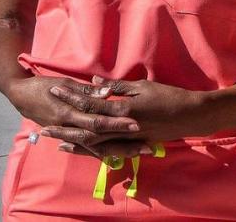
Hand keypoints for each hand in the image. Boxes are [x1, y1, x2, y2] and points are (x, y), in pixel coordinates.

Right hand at [7, 76, 139, 144]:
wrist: (20, 95)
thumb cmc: (42, 85)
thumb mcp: (64, 82)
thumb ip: (86, 91)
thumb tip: (107, 93)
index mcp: (69, 112)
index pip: (98, 120)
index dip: (117, 123)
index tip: (137, 124)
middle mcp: (70, 128)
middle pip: (102, 139)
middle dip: (125, 142)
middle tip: (147, 145)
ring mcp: (69, 134)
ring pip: (97, 148)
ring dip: (119, 151)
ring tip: (140, 152)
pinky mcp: (68, 136)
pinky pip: (87, 149)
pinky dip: (104, 153)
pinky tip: (119, 156)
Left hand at [39, 76, 206, 158]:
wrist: (192, 115)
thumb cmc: (168, 96)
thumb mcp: (142, 87)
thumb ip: (116, 87)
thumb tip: (94, 83)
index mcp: (122, 108)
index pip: (89, 103)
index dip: (70, 97)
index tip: (53, 92)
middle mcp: (122, 127)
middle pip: (87, 129)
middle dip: (65, 128)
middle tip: (44, 128)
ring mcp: (128, 139)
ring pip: (96, 144)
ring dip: (76, 144)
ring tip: (57, 143)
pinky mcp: (134, 146)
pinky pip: (110, 151)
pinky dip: (94, 151)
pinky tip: (83, 151)